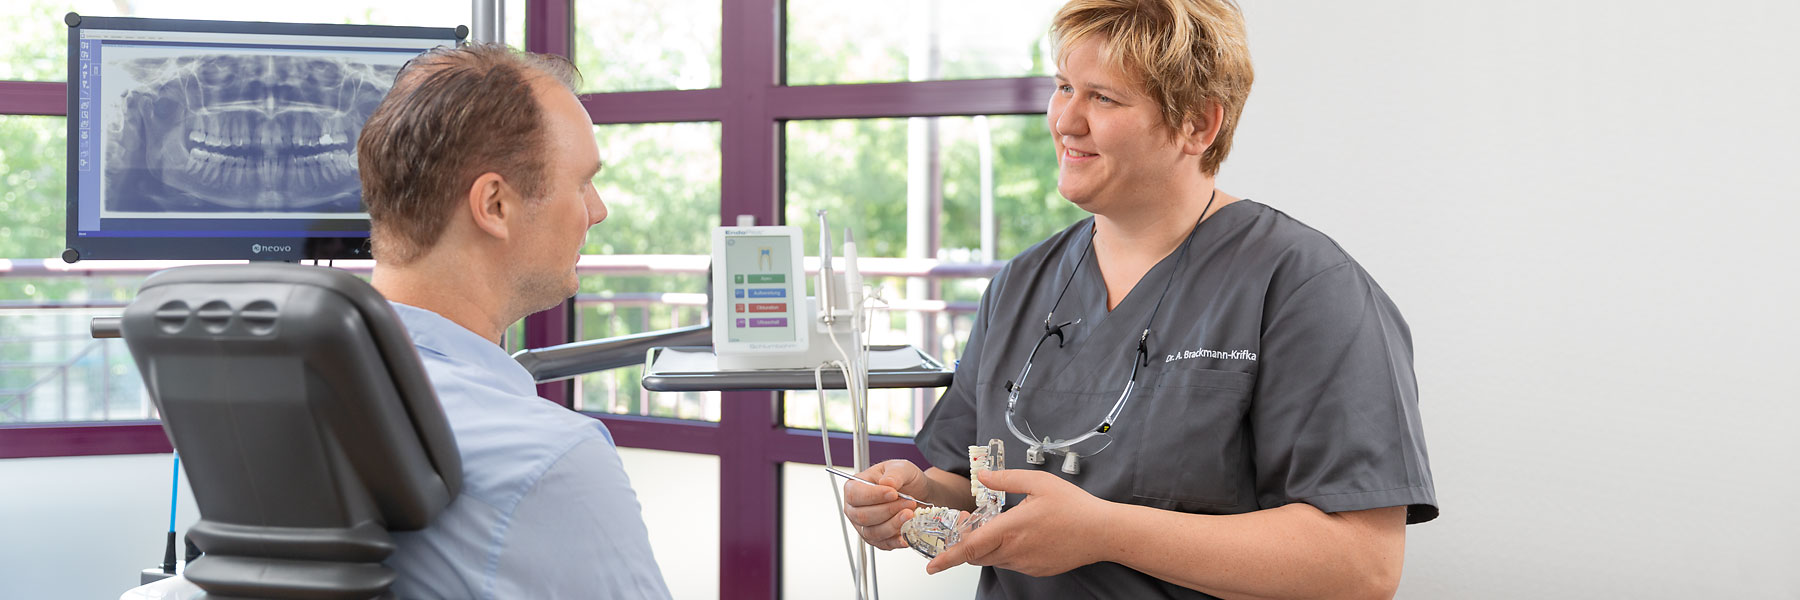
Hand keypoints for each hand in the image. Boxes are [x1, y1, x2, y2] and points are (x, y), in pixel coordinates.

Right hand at [840, 459, 928, 550]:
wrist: (918, 493)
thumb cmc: (903, 479)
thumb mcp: (901, 467)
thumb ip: (894, 473)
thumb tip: (887, 483)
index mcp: (854, 487)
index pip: (855, 495)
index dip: (874, 496)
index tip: (893, 493)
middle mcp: (855, 509)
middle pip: (863, 516)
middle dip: (888, 511)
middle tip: (908, 502)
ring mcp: (864, 526)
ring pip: (873, 532)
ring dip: (894, 524)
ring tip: (910, 514)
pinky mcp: (877, 539)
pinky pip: (883, 544)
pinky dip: (896, 541)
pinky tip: (906, 534)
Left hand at [926, 469, 1108, 576]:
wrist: (1102, 532)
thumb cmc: (1074, 507)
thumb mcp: (1038, 482)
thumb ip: (1006, 479)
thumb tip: (983, 477)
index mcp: (1012, 529)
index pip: (971, 547)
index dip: (948, 557)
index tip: (932, 566)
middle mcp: (1016, 551)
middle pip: (978, 554)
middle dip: (966, 543)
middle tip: (967, 523)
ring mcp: (1026, 564)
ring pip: (994, 559)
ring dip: (988, 546)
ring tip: (999, 524)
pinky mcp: (1036, 569)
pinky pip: (1012, 562)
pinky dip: (1006, 551)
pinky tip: (1021, 533)